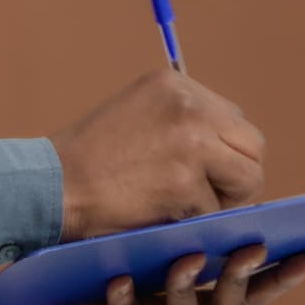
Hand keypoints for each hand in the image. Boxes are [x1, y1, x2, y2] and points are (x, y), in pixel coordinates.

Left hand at [0, 246, 304, 304]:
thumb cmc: (81, 286)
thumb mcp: (133, 255)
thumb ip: (170, 242)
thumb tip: (208, 198)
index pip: (250, 294)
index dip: (281, 276)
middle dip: (241, 278)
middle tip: (250, 248)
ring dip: (188, 291)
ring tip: (184, 259)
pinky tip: (120, 283)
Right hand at [53, 71, 263, 236]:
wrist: (52, 186)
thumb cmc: (88, 160)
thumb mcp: (137, 115)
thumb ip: (181, 120)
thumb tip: (228, 146)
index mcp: (176, 84)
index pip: (233, 118)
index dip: (223, 152)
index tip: (200, 171)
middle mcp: (190, 105)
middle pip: (252, 144)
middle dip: (237, 174)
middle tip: (207, 195)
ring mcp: (192, 142)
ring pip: (248, 177)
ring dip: (225, 199)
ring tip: (188, 206)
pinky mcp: (187, 182)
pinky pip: (218, 210)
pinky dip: (195, 221)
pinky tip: (163, 215)